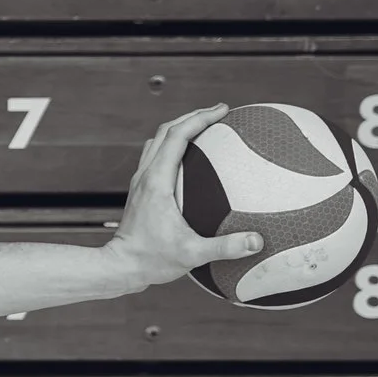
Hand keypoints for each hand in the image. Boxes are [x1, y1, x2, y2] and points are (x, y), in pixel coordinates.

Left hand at [105, 103, 264, 287]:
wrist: (120, 266)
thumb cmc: (152, 260)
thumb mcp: (192, 255)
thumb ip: (225, 247)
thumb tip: (257, 241)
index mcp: (157, 182)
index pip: (177, 136)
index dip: (199, 118)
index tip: (223, 110)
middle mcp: (146, 175)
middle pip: (166, 131)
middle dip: (193, 116)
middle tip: (220, 112)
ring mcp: (141, 181)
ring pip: (158, 141)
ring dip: (180, 128)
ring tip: (205, 126)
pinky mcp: (141, 190)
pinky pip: (156, 157)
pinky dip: (174, 147)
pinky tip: (193, 158)